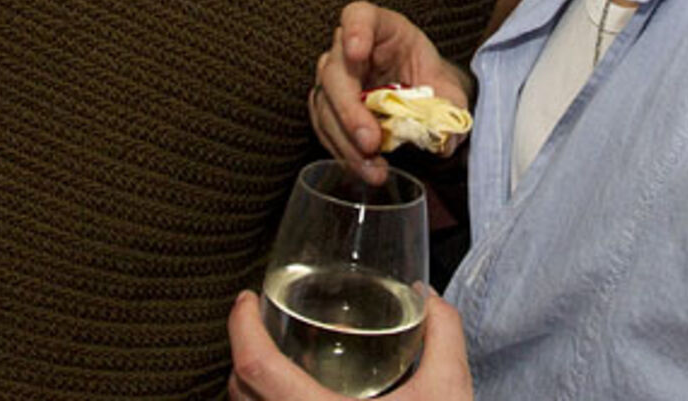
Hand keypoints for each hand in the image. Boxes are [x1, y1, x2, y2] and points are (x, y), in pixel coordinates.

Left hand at [227, 288, 473, 400]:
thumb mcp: (448, 393)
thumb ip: (442, 336)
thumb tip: (427, 297)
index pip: (255, 367)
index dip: (240, 326)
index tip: (247, 300)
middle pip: (239, 393)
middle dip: (243, 351)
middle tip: (260, 325)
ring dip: (249, 388)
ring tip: (271, 362)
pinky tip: (286, 400)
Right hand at [312, 1, 472, 184]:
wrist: (421, 93)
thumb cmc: (430, 79)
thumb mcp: (449, 88)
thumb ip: (450, 109)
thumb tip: (443, 140)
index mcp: (380, 27)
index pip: (359, 16)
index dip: (354, 30)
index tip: (357, 51)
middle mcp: (347, 48)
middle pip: (334, 71)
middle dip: (349, 110)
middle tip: (370, 141)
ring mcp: (333, 77)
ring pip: (324, 106)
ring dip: (346, 142)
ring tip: (374, 169)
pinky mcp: (327, 106)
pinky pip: (324, 128)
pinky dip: (343, 152)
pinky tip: (365, 169)